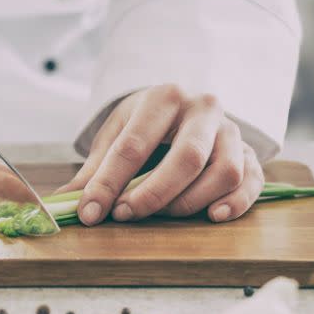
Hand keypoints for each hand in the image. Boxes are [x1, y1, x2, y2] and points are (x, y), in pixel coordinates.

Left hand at [58, 85, 264, 224]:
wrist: (183, 106)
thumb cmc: (145, 125)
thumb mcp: (116, 135)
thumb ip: (93, 170)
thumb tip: (62, 202)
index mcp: (163, 97)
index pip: (134, 144)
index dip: (109, 183)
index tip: (90, 212)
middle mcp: (203, 108)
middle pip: (187, 158)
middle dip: (153, 194)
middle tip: (126, 215)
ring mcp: (231, 130)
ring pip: (223, 171)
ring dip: (190, 202)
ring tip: (162, 215)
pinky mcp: (250, 152)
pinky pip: (251, 180)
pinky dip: (235, 203)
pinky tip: (212, 216)